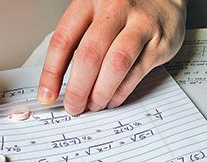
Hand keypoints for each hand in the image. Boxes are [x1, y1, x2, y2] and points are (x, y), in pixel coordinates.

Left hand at [38, 0, 186, 114]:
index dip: (51, 73)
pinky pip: (136, 73)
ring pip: (115, 65)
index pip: (63, 40)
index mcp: (90, 0)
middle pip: (89, 55)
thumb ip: (79, 40)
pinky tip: (112, 99)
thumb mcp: (96, 12)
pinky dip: (120, 92)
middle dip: (78, 89)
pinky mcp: (159, 43)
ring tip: (94, 105)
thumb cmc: (126, 9)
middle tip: (73, 107)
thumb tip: (59, 82)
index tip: (47, 95)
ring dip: (101, 92)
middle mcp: (114, 9)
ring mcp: (140, 24)